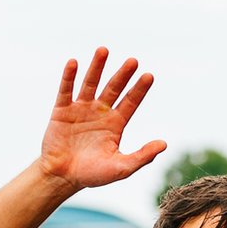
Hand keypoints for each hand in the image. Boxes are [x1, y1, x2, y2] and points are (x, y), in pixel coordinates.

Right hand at [38, 48, 168, 190]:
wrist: (62, 177)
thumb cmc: (93, 174)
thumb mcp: (121, 168)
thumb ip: (142, 156)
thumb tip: (164, 144)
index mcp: (116, 123)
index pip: (131, 101)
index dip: (139, 89)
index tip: (149, 76)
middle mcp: (100, 111)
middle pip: (114, 88)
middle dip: (123, 75)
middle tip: (133, 60)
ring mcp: (81, 109)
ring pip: (91, 83)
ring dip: (97, 67)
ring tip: (104, 50)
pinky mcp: (62, 110)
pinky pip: (65, 90)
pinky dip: (69, 77)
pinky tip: (74, 62)